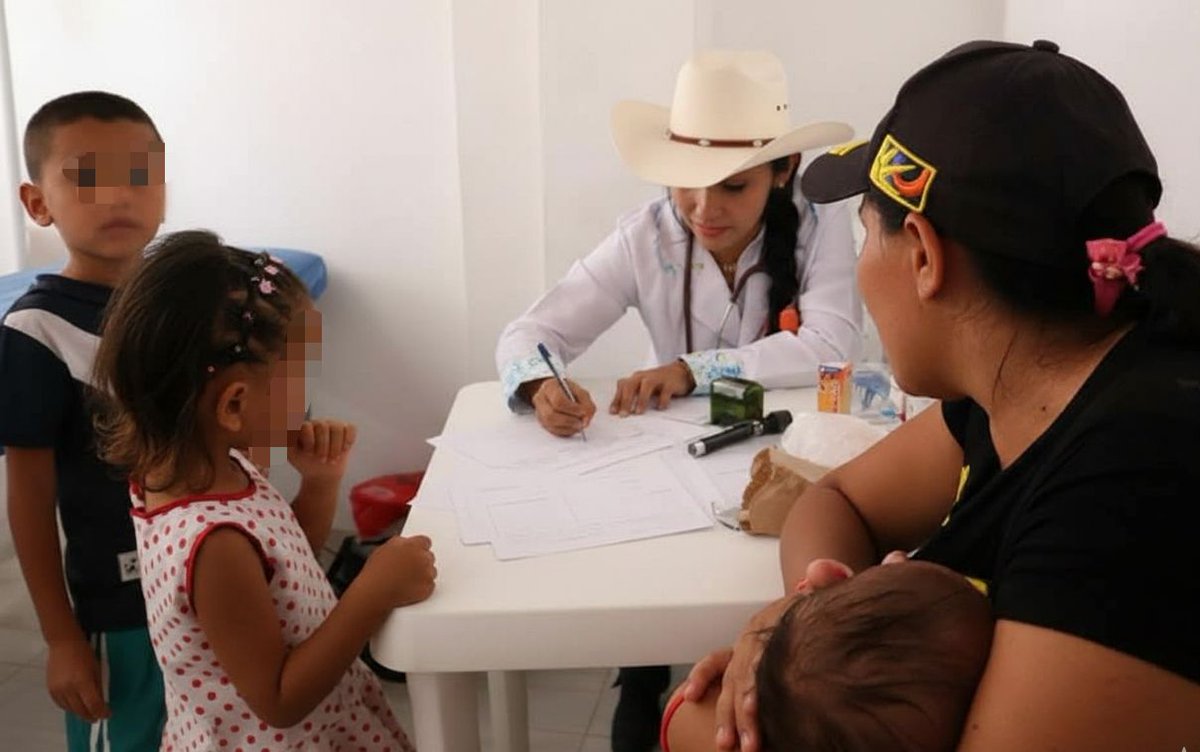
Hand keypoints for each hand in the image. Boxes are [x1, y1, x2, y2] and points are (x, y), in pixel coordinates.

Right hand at [46, 637, 109, 722]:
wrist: (63, 644)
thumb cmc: (83, 652)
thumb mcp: (96, 668)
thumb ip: (98, 686)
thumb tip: (101, 701)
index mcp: (82, 682)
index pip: (93, 704)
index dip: (101, 712)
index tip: (107, 714)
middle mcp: (68, 688)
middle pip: (80, 710)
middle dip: (91, 716)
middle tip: (98, 717)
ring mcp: (58, 690)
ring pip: (70, 709)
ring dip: (80, 713)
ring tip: (87, 713)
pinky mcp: (50, 689)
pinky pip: (60, 704)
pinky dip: (69, 708)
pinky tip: (75, 707)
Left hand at [287, 419, 355, 482]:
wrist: (321, 474)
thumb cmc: (304, 462)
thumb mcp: (289, 453)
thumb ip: (281, 439)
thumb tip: (274, 428)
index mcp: (304, 426)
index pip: (307, 426)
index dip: (309, 441)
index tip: (308, 454)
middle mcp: (319, 423)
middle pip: (323, 426)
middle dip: (323, 447)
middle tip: (321, 460)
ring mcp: (334, 425)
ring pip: (338, 428)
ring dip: (335, 447)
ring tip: (332, 459)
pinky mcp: (347, 430)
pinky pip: (351, 428)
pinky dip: (348, 440)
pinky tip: (344, 450)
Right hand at [359, 535, 437, 607]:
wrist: (375, 591)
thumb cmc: (376, 571)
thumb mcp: (384, 547)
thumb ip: (400, 542)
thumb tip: (405, 543)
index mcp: (413, 545)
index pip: (425, 541)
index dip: (419, 548)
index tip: (415, 552)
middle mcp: (423, 557)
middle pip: (429, 556)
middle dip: (421, 561)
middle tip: (409, 568)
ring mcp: (427, 573)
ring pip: (431, 571)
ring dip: (423, 574)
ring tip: (407, 579)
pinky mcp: (427, 588)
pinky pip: (430, 586)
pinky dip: (423, 588)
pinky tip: (410, 588)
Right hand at [527, 378, 595, 436]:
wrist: (558, 393)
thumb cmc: (569, 392)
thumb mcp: (581, 392)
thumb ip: (586, 404)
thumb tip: (586, 418)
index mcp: (550, 386)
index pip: (558, 400)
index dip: (572, 409)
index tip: (583, 412)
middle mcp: (541, 399)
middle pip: (551, 415)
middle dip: (570, 420)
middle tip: (582, 422)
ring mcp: (540, 412)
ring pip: (551, 425)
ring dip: (568, 427)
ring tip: (579, 424)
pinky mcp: (543, 422)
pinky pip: (553, 431)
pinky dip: (566, 431)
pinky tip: (573, 427)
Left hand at [609, 360, 694, 415]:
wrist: (679, 372)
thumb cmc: (658, 381)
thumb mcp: (642, 386)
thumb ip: (632, 395)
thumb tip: (619, 410)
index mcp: (636, 378)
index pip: (622, 386)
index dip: (616, 399)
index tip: (613, 412)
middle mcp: (644, 377)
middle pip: (631, 385)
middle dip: (626, 400)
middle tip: (623, 414)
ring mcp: (657, 378)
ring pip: (646, 385)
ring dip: (641, 399)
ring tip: (638, 412)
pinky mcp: (670, 383)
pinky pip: (665, 391)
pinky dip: (662, 400)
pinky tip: (660, 407)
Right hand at [685, 558, 854, 751]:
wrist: (814, 601)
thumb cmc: (819, 605)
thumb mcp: (828, 592)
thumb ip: (828, 579)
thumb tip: (822, 569)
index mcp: (773, 623)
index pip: (759, 655)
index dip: (756, 681)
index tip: (757, 706)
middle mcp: (755, 637)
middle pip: (743, 676)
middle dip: (743, 711)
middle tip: (751, 742)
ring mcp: (746, 648)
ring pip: (730, 682)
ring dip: (727, 713)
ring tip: (727, 744)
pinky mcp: (742, 657)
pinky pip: (714, 664)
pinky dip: (701, 678)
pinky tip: (690, 696)